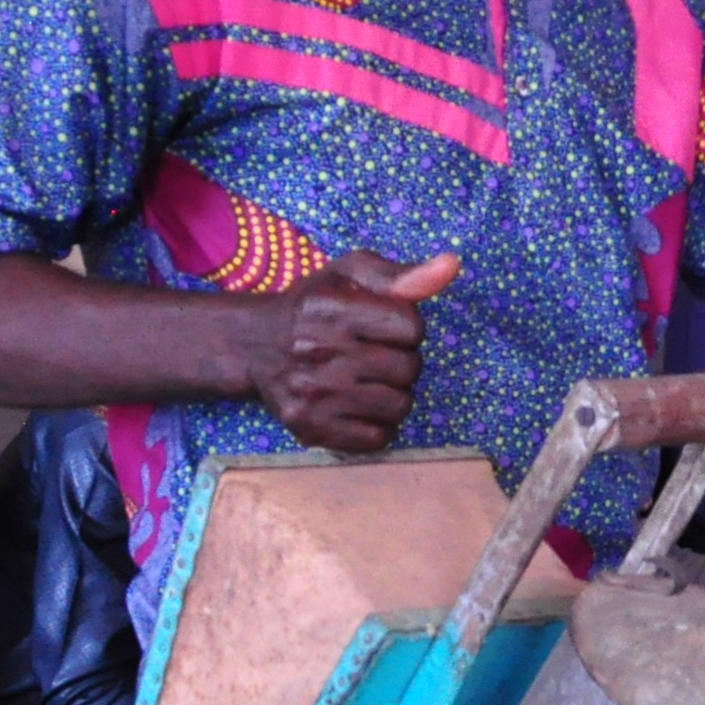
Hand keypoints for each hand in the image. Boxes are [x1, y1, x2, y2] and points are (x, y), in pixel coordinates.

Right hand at [253, 251, 455, 452]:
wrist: (254, 345)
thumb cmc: (311, 305)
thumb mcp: (348, 274)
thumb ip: (401, 274)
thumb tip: (451, 265)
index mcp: (329, 307)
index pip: (412, 327)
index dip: (406, 327)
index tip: (382, 326)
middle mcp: (316, 351)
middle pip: (409, 369)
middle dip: (401, 361)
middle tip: (373, 355)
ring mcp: (311, 394)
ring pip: (399, 406)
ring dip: (393, 395)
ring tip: (365, 380)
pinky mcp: (308, 427)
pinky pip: (378, 438)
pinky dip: (376, 425)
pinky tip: (356, 405)